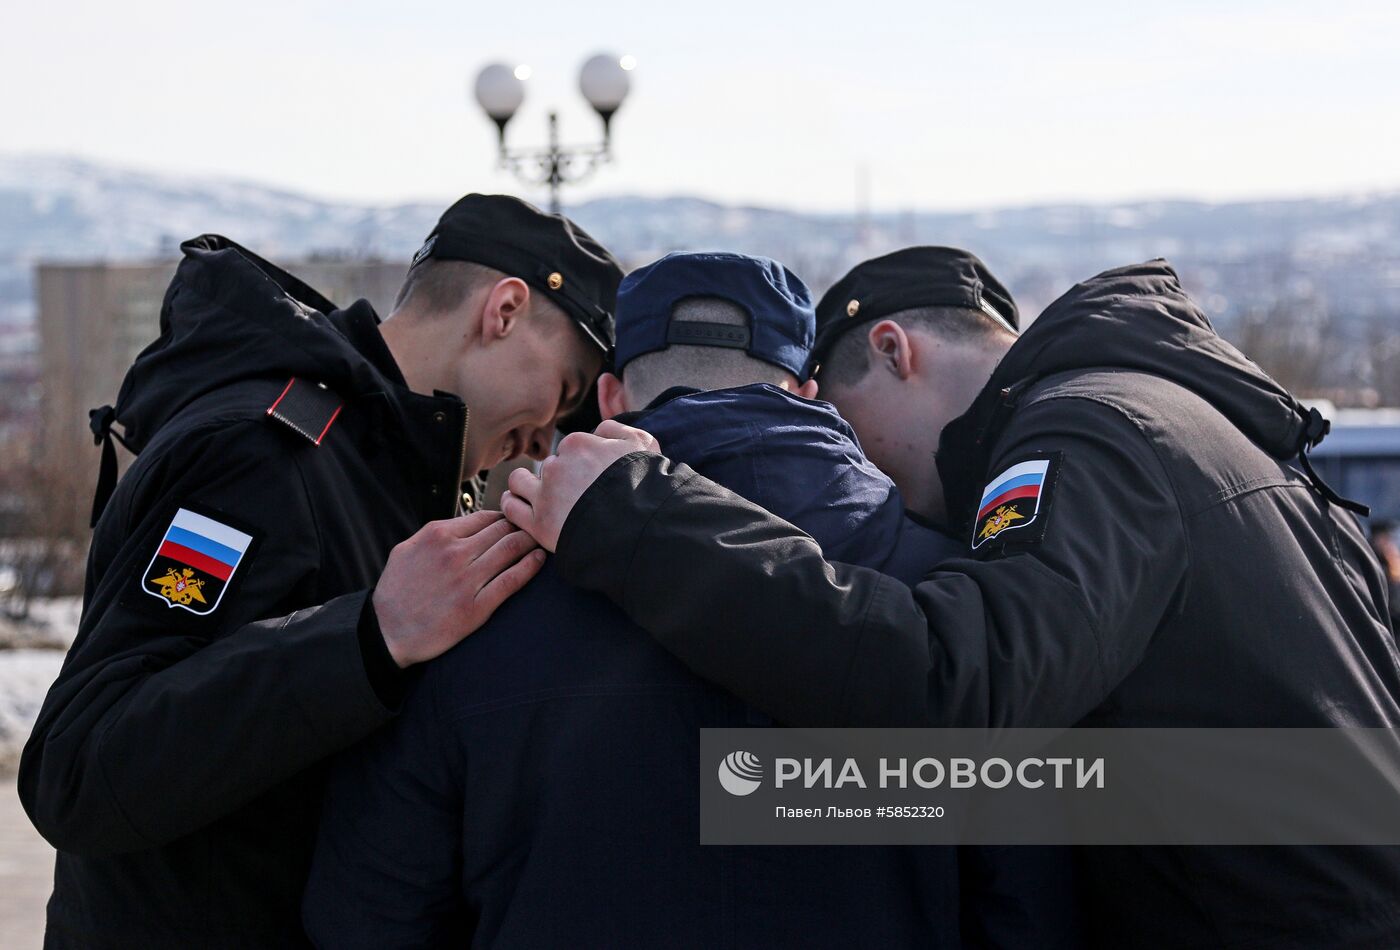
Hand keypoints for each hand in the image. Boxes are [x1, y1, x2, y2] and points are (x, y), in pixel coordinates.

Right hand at [373, 510, 544, 666]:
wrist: (388, 632)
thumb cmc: (396, 591)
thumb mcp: (406, 549)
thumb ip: (435, 533)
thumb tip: (464, 523)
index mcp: (438, 535)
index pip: (485, 517)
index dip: (505, 517)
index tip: (516, 521)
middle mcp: (454, 553)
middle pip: (502, 530)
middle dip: (522, 525)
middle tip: (536, 527)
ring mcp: (467, 580)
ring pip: (510, 549)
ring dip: (530, 541)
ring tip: (541, 540)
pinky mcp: (476, 607)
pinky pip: (511, 580)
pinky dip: (530, 566)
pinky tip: (539, 559)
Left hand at [501, 420, 659, 551]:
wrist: (641, 529)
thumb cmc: (646, 487)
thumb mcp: (642, 444)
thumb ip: (616, 429)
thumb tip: (598, 430)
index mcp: (578, 444)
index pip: (570, 449)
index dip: (581, 463)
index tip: (591, 477)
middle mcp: (556, 467)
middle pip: (549, 466)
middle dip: (559, 477)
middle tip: (576, 495)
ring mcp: (544, 496)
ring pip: (520, 481)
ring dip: (526, 485)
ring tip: (539, 495)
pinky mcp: (538, 524)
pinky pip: (511, 506)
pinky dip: (513, 503)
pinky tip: (520, 504)